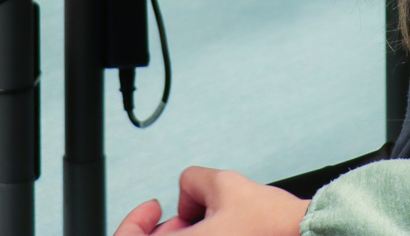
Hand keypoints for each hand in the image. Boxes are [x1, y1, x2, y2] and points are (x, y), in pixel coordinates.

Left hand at [112, 168, 310, 233]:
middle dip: (171, 227)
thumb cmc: (274, 227)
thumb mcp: (225, 184)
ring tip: (217, 222)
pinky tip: (227, 232)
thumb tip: (188, 192)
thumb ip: (193, 180)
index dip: (135, 220)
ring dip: (191, 235)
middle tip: (191, 214)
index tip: (151, 207)